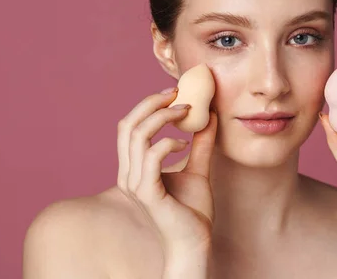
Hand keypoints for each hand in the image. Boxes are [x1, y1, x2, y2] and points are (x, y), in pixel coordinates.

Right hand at [116, 87, 217, 253]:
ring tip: (186, 112)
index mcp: (134, 167)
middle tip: (177, 93)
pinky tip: (184, 144)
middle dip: (151, 103)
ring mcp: (135, 183)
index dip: (148, 105)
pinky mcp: (147, 193)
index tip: (174, 93)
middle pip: (126, 125)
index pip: (129, 126)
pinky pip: (151, 156)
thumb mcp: (199, 169)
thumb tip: (209, 116)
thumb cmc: (192, 210)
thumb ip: (201, 144)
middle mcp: (128, 173)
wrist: (195, 243)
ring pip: (137, 135)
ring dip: (163, 117)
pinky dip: (168, 142)